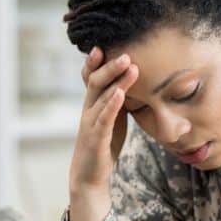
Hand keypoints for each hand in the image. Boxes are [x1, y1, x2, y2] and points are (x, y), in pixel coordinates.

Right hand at [68, 47, 138, 220]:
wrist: (90, 177)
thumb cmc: (103, 145)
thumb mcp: (113, 118)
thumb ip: (118, 101)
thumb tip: (132, 82)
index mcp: (92, 104)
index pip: (91, 78)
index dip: (95, 61)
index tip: (104, 44)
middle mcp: (88, 110)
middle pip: (96, 82)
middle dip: (110, 65)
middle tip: (126, 52)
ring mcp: (90, 123)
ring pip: (101, 96)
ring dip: (116, 80)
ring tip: (130, 66)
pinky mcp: (96, 138)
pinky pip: (104, 118)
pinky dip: (112, 105)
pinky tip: (120, 93)